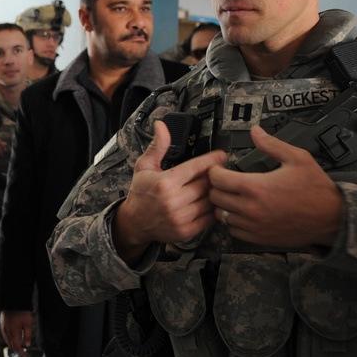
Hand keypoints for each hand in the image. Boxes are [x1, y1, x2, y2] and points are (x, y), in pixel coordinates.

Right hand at [0, 310, 32, 356]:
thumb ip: (27, 335)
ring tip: (19, 348)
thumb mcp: (28, 323)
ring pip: (7, 341)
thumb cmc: (21, 311)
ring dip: (13, 346)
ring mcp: (3, 328)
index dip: (21, 353)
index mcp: (13, 333)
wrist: (12, 301)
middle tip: (24, 354)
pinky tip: (13, 339)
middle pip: (11, 345)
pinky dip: (10, 340)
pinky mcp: (2, 324)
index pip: (17, 347)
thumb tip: (27, 345)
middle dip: (17, 351)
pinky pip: (5, 336)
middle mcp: (6, 332)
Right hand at [112, 120, 227, 263]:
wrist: (134, 223)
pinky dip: (213, 208)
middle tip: (221, 169)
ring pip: (211, 200)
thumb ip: (158, 146)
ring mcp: (181, 218)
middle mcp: (173, 201)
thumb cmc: (141, 193)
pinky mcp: (187, 231)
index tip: (221, 155)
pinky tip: (210, 201)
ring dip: (216, 192)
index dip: (213, 159)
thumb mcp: (144, 166)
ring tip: (218, 186)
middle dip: (216, 175)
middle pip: (207, 183)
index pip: (197, 167)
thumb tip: (161, 126)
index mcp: (164, 183)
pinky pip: (210, 217)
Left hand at [208, 126, 342, 247]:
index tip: (220, 169)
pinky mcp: (259, 238)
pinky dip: (233, 221)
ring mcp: (253, 225)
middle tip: (226, 182)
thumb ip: (272, 144)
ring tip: (234, 197)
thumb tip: (256, 132)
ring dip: (224, 205)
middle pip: (215, 197)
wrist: (332, 217)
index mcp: (256, 187)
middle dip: (217, 187)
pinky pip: (233, 230)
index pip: (217, 179)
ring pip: (221, 215)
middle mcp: (251, 208)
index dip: (215, 171)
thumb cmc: (317, 190)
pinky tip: (243, 213)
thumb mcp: (297, 158)